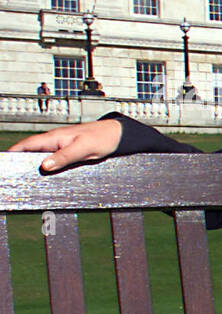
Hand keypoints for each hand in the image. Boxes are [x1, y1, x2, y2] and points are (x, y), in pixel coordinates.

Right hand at [8, 120, 122, 171]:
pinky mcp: (68, 152)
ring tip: (27, 178)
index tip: (5, 163)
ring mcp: (61, 146)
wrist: (117, 135)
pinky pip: (53, 159)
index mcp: (54, 137)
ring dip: (35, 165)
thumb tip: (45, 166)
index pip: (26, 145)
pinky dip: (48, 166)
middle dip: (21, 161)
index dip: (13, 152)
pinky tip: (47, 174)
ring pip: (42, 156)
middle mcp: (55, 141)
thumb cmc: (102, 137)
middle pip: (31, 152)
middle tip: (14, 175)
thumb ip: (64, 157)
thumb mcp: (83, 149)